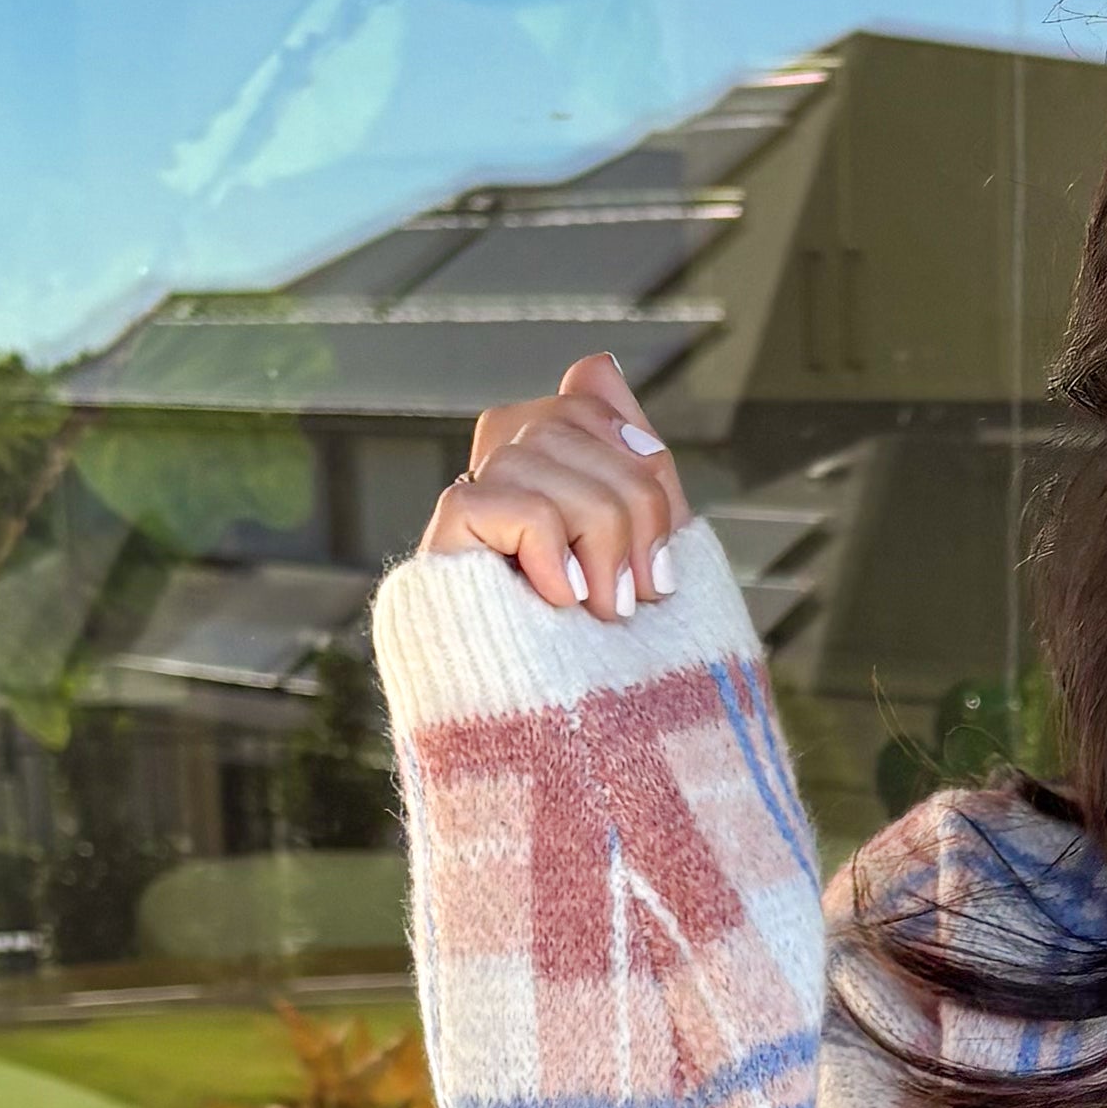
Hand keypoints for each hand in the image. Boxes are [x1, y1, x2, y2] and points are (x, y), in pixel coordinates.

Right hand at [418, 352, 692, 623]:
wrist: (580, 745)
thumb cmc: (615, 650)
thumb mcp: (645, 544)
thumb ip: (629, 455)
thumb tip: (594, 362)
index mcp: (544, 459)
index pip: (589, 398)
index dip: (640, 462)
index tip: (663, 555)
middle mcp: (496, 467)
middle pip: (572, 421)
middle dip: (634, 511)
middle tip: (643, 598)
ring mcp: (468, 503)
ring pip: (546, 462)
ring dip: (600, 547)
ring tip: (605, 612)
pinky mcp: (443, 542)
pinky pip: (510, 501)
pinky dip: (550, 553)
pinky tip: (559, 603)